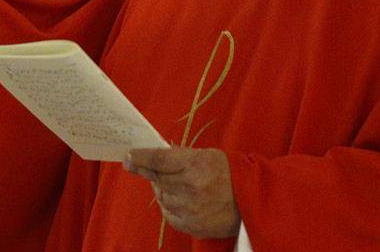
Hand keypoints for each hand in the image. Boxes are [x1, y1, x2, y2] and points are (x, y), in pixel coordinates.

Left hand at [124, 147, 240, 238]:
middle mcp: (190, 187)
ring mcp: (191, 209)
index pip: (159, 160)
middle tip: (148, 167)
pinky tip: (177, 198)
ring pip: (161, 197)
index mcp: (195, 165)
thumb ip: (179, 156)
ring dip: (162, 189)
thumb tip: (153, 155)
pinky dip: (168, 205)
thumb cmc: (227, 172)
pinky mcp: (192, 225)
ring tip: (175, 183)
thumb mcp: (205, 155)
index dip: (141, 158)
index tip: (129, 157)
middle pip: (157, 179)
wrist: (250, 199)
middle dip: (150, 172)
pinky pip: (169, 214)